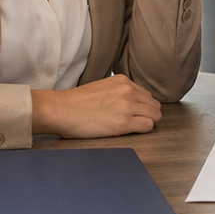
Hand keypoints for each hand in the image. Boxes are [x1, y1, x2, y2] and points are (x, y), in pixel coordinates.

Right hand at [30, 74, 162, 137]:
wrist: (60, 110)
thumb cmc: (75, 102)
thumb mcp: (102, 87)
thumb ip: (117, 92)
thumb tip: (129, 102)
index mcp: (122, 81)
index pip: (146, 95)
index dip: (142, 106)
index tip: (135, 114)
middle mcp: (128, 91)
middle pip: (154, 105)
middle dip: (148, 114)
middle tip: (135, 123)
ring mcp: (127, 106)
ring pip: (155, 115)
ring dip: (147, 122)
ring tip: (132, 128)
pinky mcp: (124, 122)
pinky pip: (148, 126)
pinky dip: (143, 130)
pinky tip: (129, 132)